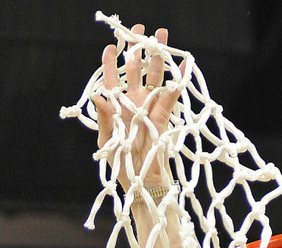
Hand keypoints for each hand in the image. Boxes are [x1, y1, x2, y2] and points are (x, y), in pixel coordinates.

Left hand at [91, 25, 180, 191]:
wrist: (140, 183)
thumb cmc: (120, 165)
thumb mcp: (108, 142)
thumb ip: (104, 118)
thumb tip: (97, 95)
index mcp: (116, 107)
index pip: (112, 80)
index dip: (110, 63)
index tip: (110, 47)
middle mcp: (133, 103)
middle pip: (135, 71)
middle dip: (137, 49)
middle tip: (140, 29)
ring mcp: (149, 107)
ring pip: (154, 76)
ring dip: (158, 57)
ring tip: (161, 36)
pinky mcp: (163, 116)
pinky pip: (172, 95)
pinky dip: (178, 79)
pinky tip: (184, 63)